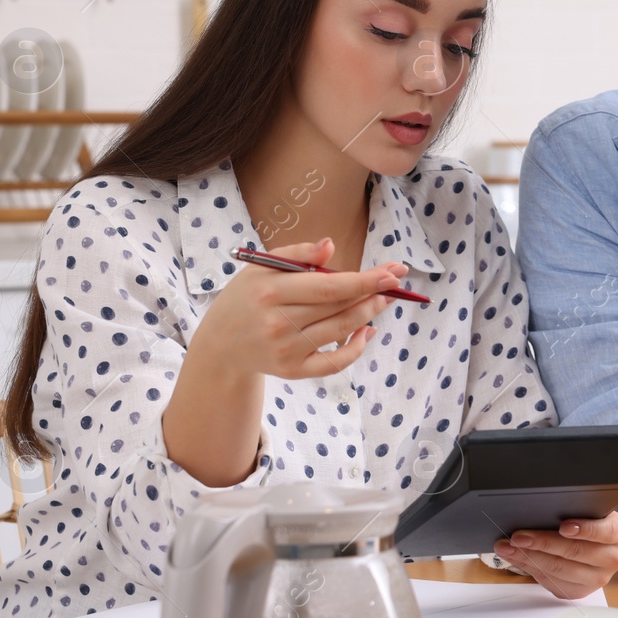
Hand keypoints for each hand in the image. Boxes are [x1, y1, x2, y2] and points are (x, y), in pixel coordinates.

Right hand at [194, 238, 406, 379]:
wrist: (221, 345)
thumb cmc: (247, 298)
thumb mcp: (261, 268)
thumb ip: (296, 254)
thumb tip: (330, 246)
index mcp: (269, 292)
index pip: (326, 287)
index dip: (363, 280)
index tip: (392, 272)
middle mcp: (277, 323)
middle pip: (338, 308)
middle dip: (373, 294)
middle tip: (396, 281)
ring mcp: (285, 351)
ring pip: (340, 332)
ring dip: (369, 314)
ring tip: (385, 299)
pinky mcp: (292, 371)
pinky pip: (333, 363)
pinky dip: (355, 349)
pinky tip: (367, 331)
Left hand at [492, 511, 617, 599]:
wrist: (596, 544)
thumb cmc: (588, 522)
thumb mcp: (589, 511)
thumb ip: (573, 510)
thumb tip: (540, 509)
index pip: (604, 531)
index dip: (584, 529)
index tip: (564, 526)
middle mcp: (612, 558)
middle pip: (575, 552)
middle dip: (542, 543)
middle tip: (518, 536)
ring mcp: (597, 578)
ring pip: (559, 569)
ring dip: (528, 557)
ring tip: (508, 547)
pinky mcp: (579, 591)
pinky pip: (552, 582)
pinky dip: (530, 568)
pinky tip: (516, 557)